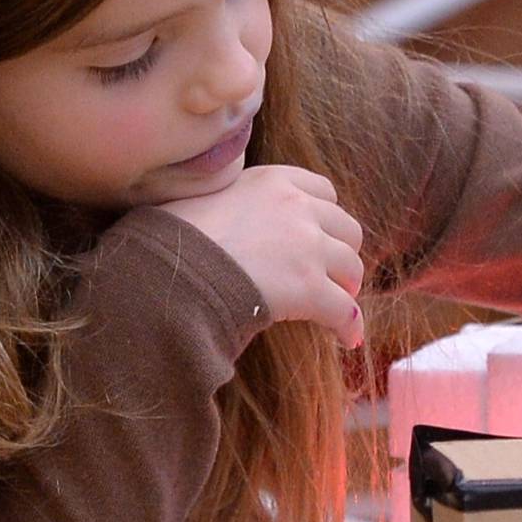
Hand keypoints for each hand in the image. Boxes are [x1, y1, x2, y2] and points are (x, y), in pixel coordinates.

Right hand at [159, 165, 364, 346]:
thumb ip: (237, 203)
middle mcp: (298, 207)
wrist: (169, 268)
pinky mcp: (308, 287)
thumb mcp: (207, 198)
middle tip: (333, 274)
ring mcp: (307, 247)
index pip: (323, 191)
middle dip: (342, 251)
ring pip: (351, 267)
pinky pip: (344, 309)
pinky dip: (349, 326)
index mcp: (273, 181)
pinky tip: (347, 340)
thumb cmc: (171, 239)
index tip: (321, 234)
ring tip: (337, 303)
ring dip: (347, 286)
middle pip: (346, 228)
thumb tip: (233, 224)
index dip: (325, 217)